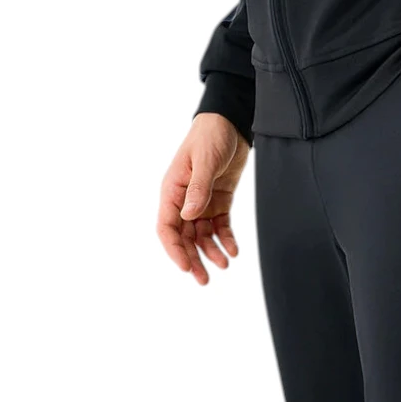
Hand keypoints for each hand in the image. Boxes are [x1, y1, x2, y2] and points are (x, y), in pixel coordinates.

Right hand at [157, 112, 249, 284]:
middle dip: (193, 258)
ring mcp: (201, 201)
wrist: (230, 121)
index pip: (167, 227)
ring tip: (224, 265)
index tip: (186, 266)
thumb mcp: (204, 160)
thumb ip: (198, 188)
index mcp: (172, 190)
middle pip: (184, 237)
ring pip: (202, 235)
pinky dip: (225, 239)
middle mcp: (184, 199)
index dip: (174, 249)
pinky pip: (220, 225)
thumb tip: (188, 215)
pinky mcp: (219, 200)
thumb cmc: (210, 135)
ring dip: (210, 251)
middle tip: (204, 280)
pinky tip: (233, 250)